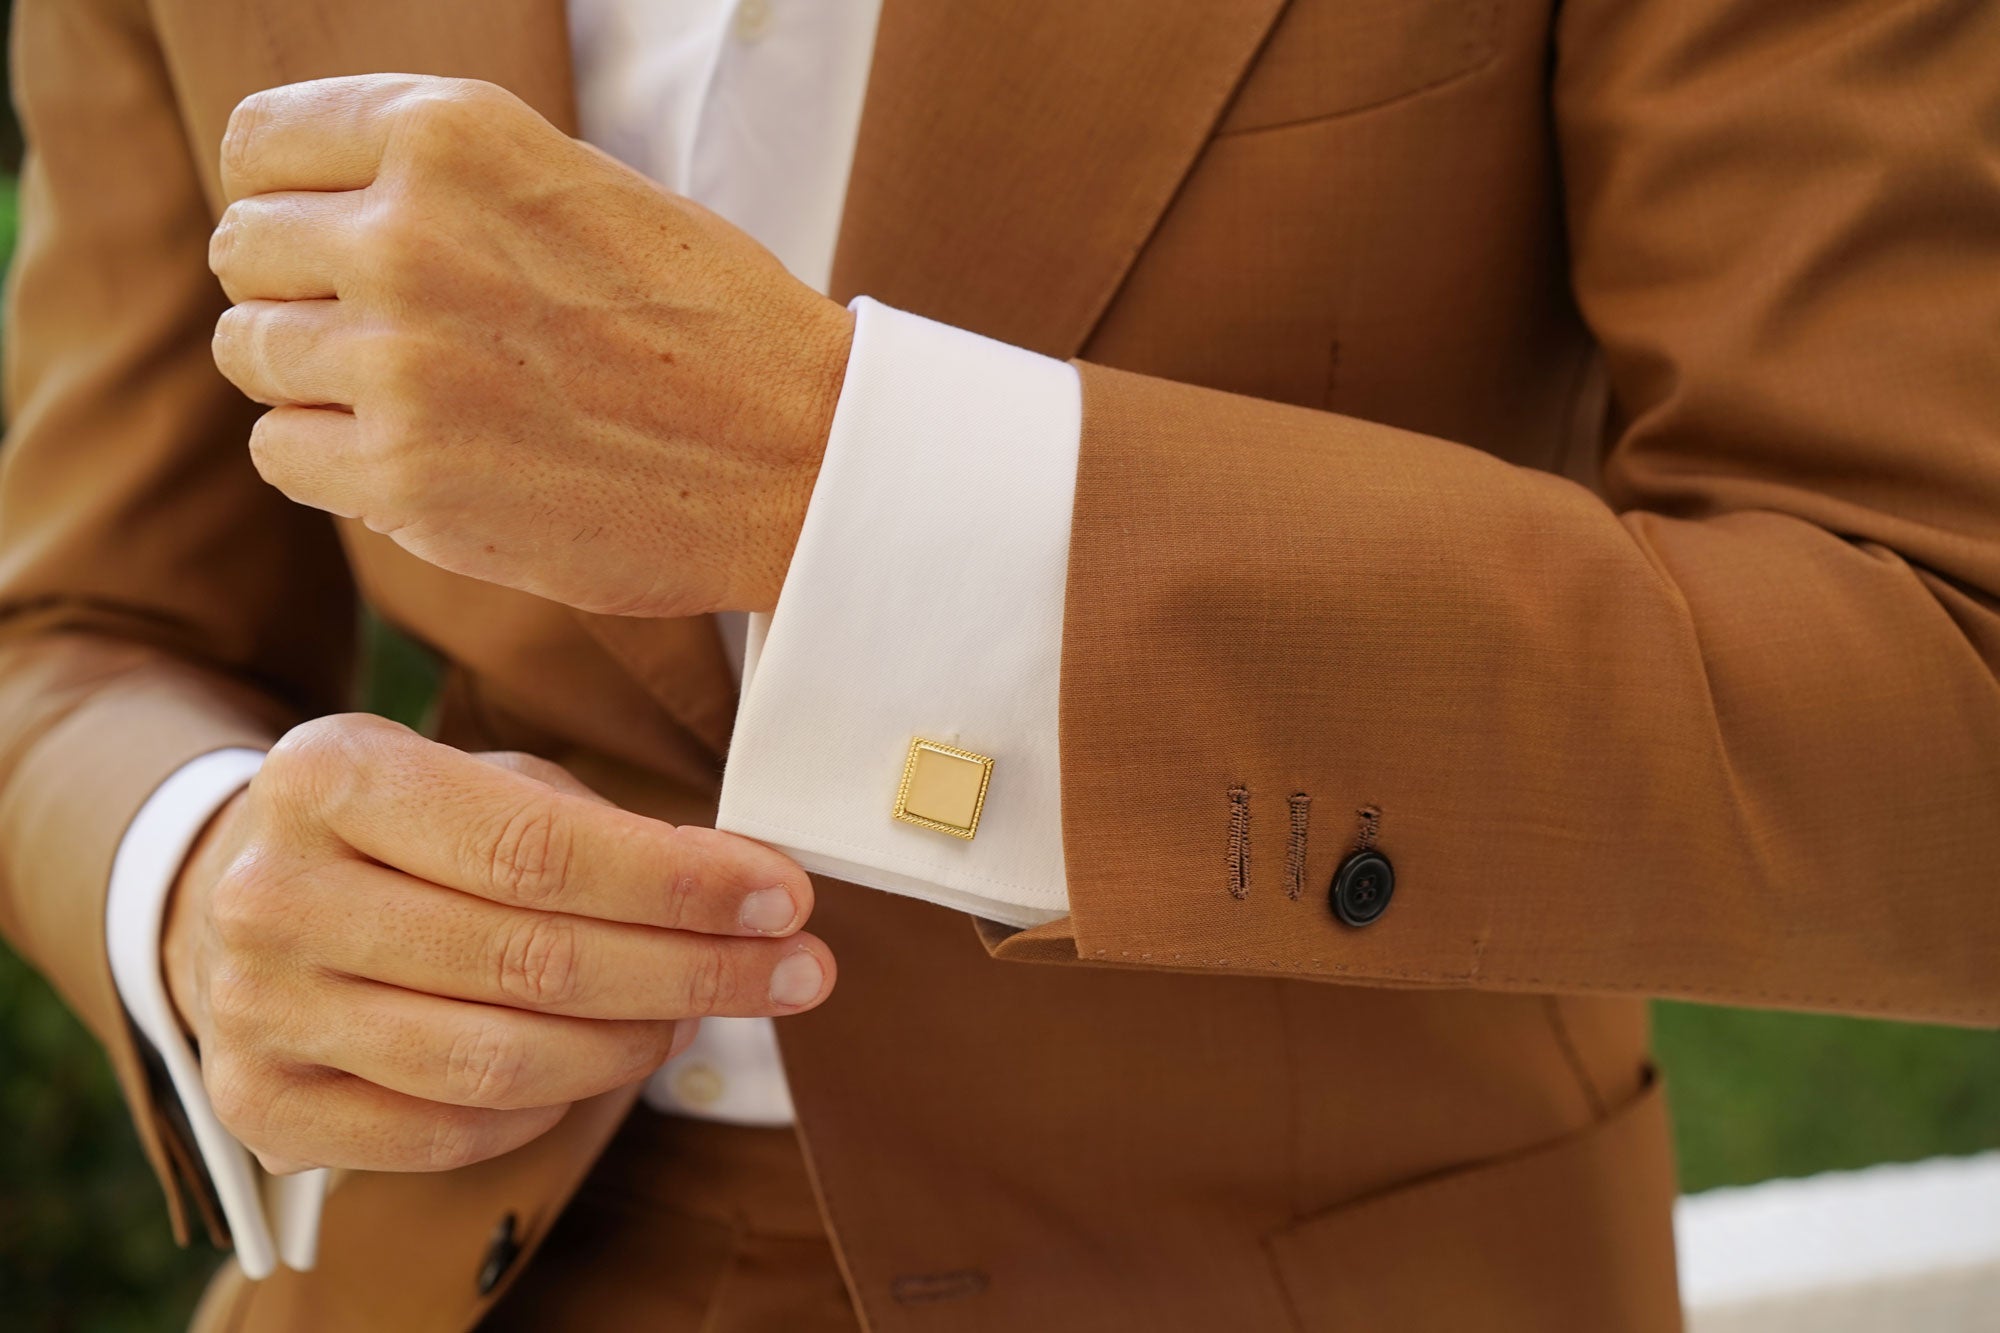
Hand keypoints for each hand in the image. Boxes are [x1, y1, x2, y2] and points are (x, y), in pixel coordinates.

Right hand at [161, 714, 832, 1173]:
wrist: (233, 895)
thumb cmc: (399, 832)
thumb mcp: (483, 782)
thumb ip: (604, 829)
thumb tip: (747, 890)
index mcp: (332, 777)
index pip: (536, 849)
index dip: (679, 884)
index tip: (785, 897)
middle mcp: (275, 895)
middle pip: (531, 961)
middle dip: (694, 970)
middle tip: (795, 971)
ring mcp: (257, 1010)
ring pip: (499, 1061)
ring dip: (635, 1045)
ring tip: (702, 1013)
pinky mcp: (262, 1105)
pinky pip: (452, 1131)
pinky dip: (551, 1106)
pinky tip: (600, 1060)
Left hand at [208, 75, 854, 618]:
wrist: (801, 457)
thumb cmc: (706, 323)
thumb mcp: (576, 185)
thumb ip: (442, 180)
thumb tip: (310, 211)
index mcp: (453, 134)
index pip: (261, 145)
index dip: (288, 199)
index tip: (332, 243)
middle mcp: (408, 233)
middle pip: (244, 250)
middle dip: (300, 293)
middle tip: (391, 336)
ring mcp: (399, 360)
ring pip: (251, 353)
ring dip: (315, 380)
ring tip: (415, 401)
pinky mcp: (404, 476)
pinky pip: (282, 450)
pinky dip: (333, 462)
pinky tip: (420, 459)